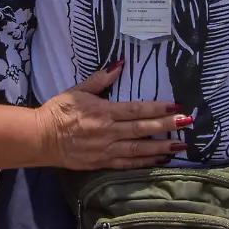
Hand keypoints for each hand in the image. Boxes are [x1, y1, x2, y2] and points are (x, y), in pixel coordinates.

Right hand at [37, 60, 185, 169]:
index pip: (136, 109)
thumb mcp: (78, 90)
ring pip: (139, 149)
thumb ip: (100, 79)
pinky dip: (145, 162)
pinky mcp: (102, 163)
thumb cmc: (58, 111)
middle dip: (167, 126)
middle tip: (188, 123)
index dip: (158, 108)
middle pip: (142, 129)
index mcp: (103, 112)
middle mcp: (107, 132)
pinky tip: (161, 159)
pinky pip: (128, 164)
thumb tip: (120, 64)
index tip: (177, 106)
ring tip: (181, 145)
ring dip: (162, 147)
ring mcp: (106, 149)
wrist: (40, 138)